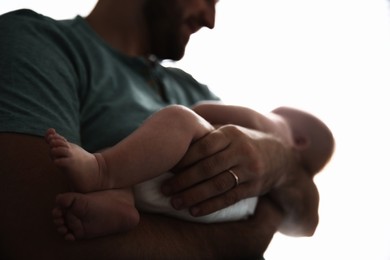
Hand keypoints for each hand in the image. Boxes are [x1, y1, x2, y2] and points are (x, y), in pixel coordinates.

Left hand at [162, 124, 293, 216]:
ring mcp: (250, 170)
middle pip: (208, 167)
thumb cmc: (244, 143)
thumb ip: (208, 135)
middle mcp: (242, 150)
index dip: (183, 158)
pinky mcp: (254, 188)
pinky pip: (229, 198)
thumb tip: (174, 138)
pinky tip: (194, 211)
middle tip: (164, 189)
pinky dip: (210, 206)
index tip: (166, 167)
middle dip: (183, 180)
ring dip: (194, 195)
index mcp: (232, 133)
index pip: (203, 146)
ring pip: (217, 185)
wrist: (280, 157)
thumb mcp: (231, 132)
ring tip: (175, 203)